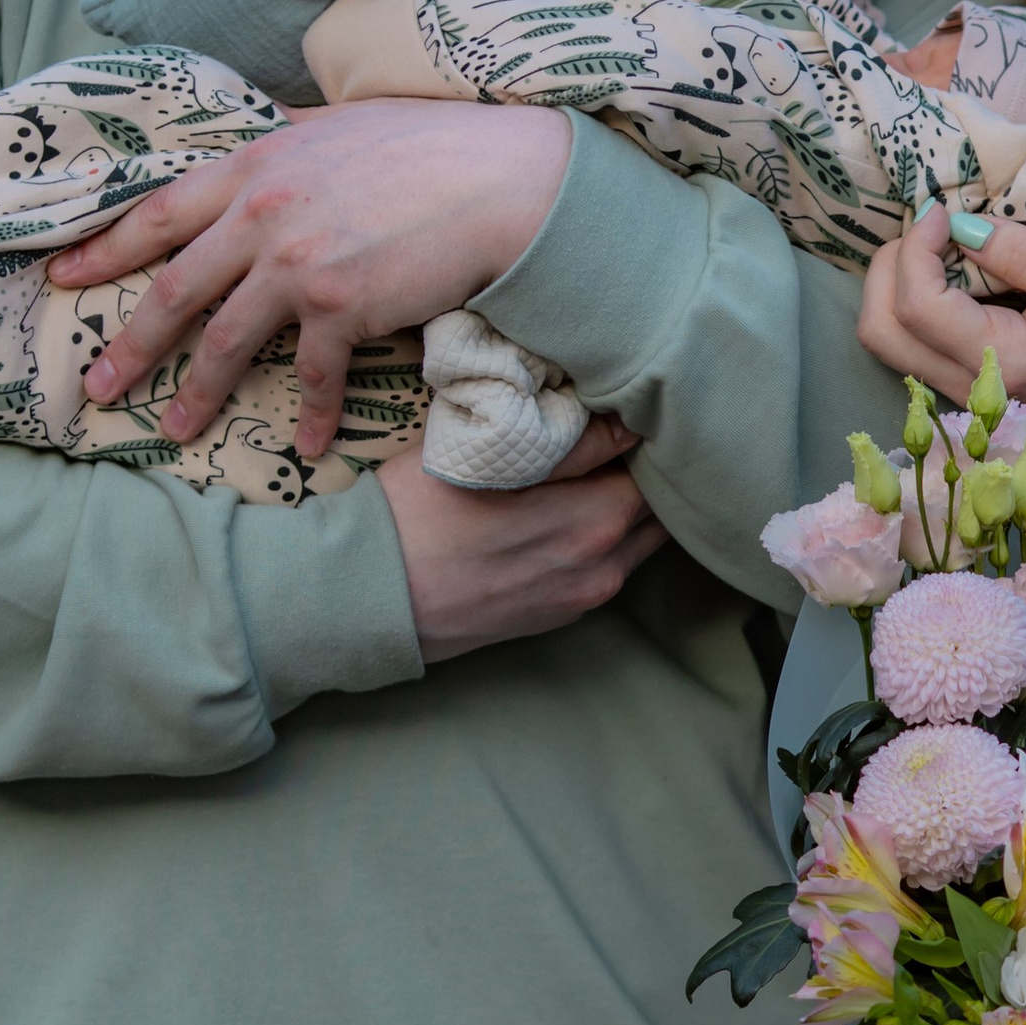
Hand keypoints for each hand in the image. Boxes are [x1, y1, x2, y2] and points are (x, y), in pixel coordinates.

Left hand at [51, 101, 570, 465]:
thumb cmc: (432, 145)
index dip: (106, 249)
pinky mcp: (343, 307)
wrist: (500, 180)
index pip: (160, 211)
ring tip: (173, 431)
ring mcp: (299, 263)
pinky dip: (308, 415)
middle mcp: (263, 213)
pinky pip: (311, 373)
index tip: (63, 277)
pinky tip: (304, 448)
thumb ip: (291, 136)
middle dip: (131, 344)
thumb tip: (267, 128)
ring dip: (197, 394)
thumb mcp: (341, 123)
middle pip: (175, 289)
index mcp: (256, 162)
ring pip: (227, 341)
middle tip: (98, 385)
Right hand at [378, 417, 666, 662]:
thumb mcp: (493, 458)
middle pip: (655, 509)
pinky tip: (562, 513)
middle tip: (614, 434)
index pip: (659, 467)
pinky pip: (603, 568)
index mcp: (597, 520)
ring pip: (633, 542)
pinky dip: (599, 539)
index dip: (649, 434)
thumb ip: (573, 442)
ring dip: (623, 507)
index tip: (626, 408)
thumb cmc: (418, 512)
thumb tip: (628, 421)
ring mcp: (582, 598)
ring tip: (590, 471)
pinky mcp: (557, 617)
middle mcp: (603, 568)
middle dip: (643, 472)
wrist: (366, 596)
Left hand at [857, 205, 1025, 416]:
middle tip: (931, 227)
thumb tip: (962, 232)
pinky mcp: (961, 380)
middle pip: (881, 330)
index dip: (915, 248)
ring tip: (936, 245)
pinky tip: (946, 271)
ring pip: (885, 339)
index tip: (943, 212)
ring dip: (894, 282)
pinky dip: (908, 298)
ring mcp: (962, 389)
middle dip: (890, 265)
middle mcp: (972, 386)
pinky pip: (907, 341)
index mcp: (1006, 362)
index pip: (919, 307)